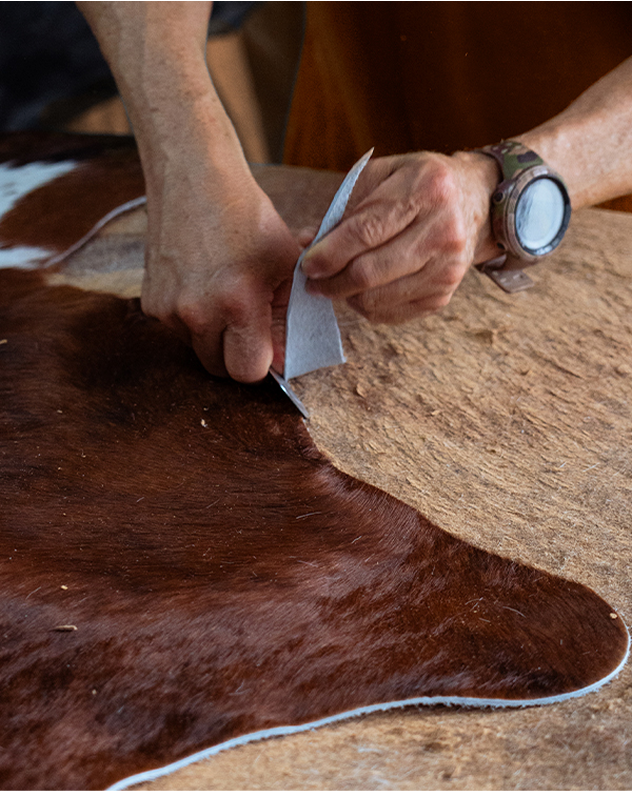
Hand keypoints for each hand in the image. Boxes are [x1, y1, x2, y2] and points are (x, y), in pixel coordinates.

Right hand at [140, 163, 299, 382]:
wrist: (194, 179)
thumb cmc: (247, 218)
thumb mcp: (285, 265)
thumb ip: (288, 317)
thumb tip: (286, 359)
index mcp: (237, 303)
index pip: (249, 371)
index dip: (264, 363)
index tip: (270, 346)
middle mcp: (198, 312)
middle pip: (220, 368)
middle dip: (238, 354)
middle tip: (249, 325)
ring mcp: (169, 309)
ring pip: (198, 349)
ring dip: (214, 337)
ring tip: (225, 297)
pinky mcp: (150, 302)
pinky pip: (177, 330)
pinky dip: (192, 319)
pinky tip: (202, 286)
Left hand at [301, 151, 498, 322]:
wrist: (475, 201)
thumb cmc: (417, 185)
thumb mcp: (383, 176)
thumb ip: (343, 209)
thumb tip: (306, 243)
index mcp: (426, 189)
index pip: (366, 232)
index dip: (330, 253)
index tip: (306, 265)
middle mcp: (443, 231)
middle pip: (371, 272)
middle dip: (332, 282)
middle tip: (313, 282)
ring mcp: (447, 268)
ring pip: (378, 299)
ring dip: (347, 296)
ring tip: (335, 284)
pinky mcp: (443, 295)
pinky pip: (391, 313)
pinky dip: (367, 307)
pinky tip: (361, 291)